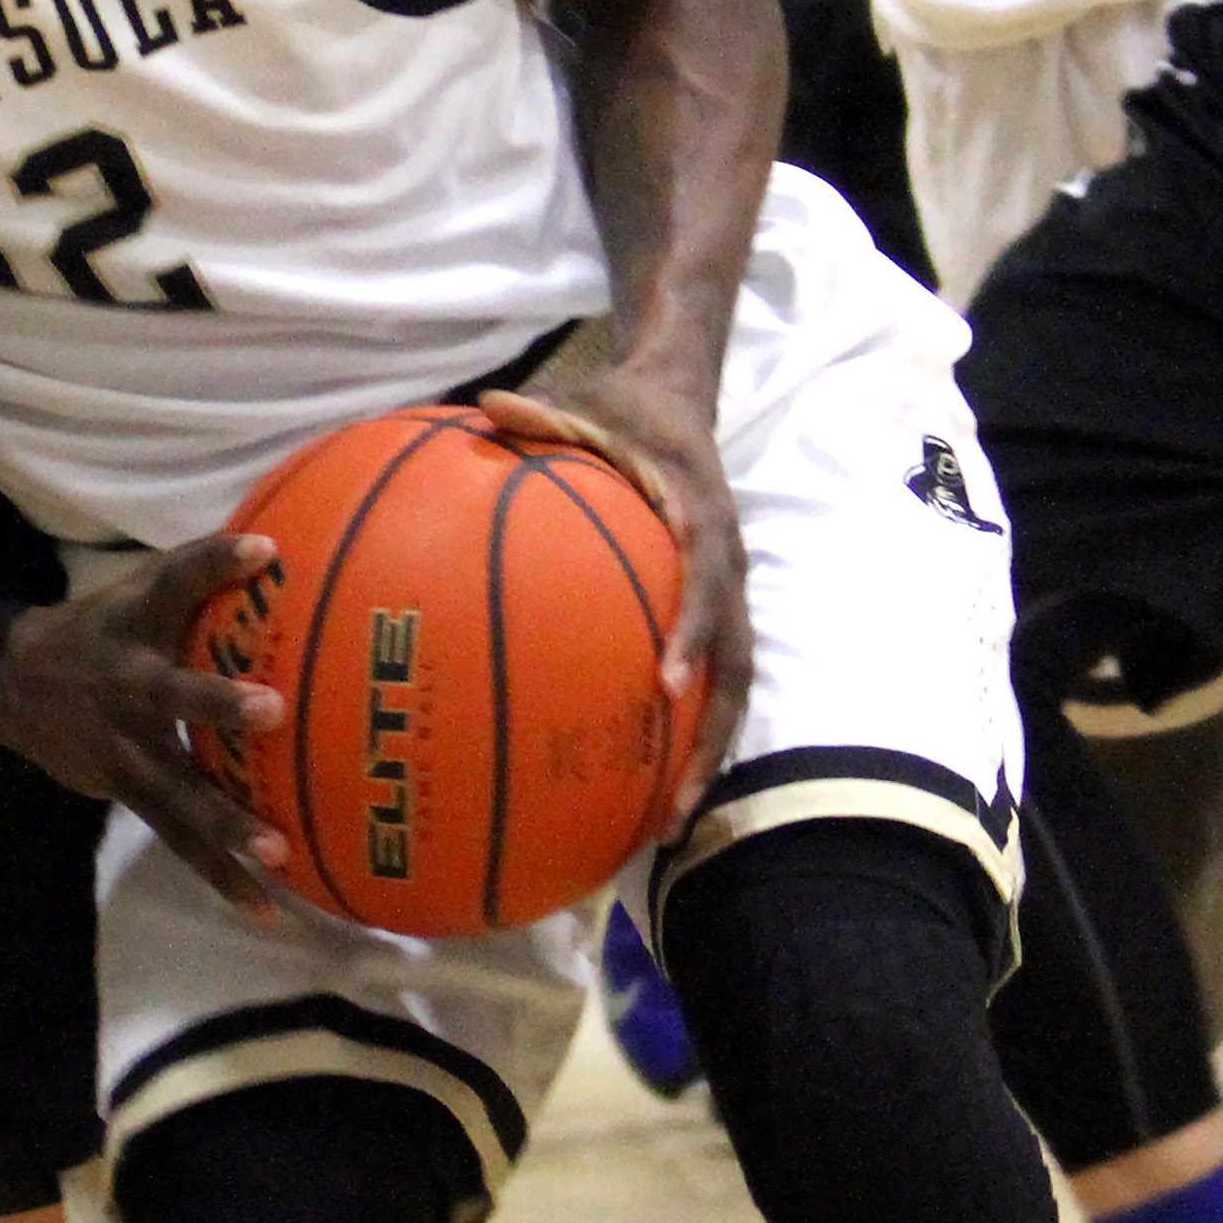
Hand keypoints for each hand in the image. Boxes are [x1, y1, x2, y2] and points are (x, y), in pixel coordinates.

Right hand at [0, 531, 289, 912]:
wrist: (11, 684)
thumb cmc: (103, 627)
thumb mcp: (139, 590)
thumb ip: (204, 575)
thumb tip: (288, 551)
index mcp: (135, 622)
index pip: (177, 580)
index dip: (214, 561)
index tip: (264, 550)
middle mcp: (127, 682)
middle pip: (171, 693)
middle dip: (217, 703)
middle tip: (272, 709)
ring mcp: (121, 744)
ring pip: (175, 786)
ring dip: (225, 822)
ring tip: (277, 851)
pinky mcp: (123, 790)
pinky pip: (176, 837)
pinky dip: (219, 873)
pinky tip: (263, 906)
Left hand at [473, 374, 750, 834]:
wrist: (677, 399)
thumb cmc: (625, 408)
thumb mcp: (585, 400)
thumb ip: (541, 414)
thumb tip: (483, 411)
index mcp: (703, 514)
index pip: (708, 578)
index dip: (694, 630)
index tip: (667, 683)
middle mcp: (727, 563)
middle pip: (739, 666)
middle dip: (712, 737)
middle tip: (674, 803)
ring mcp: (728, 593)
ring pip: (735, 687)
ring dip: (708, 755)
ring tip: (667, 823)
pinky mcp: (715, 610)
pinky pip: (713, 680)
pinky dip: (690, 732)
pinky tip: (644, 784)